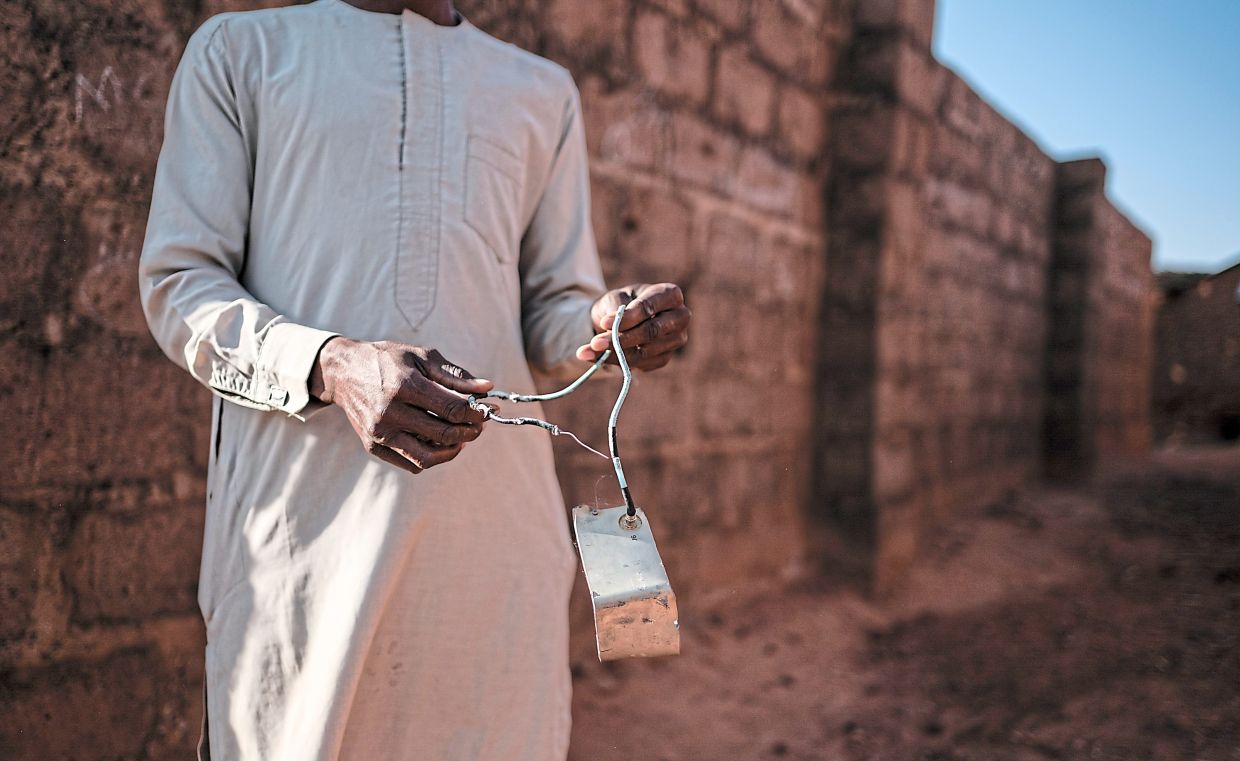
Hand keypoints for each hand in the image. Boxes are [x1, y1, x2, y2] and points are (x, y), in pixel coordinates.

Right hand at [309, 337, 493, 473]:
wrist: (344, 372)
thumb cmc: (387, 360)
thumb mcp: (422, 357)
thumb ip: (455, 375)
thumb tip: (487, 388)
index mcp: (405, 386)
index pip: (452, 409)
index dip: (476, 413)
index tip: (488, 409)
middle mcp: (390, 412)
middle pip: (444, 434)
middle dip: (470, 431)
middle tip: (479, 424)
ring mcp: (380, 433)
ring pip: (428, 458)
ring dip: (452, 450)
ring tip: (461, 437)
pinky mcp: (373, 446)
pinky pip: (411, 464)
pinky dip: (431, 458)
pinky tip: (438, 442)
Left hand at [576, 283, 690, 371]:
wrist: (621, 320)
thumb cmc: (621, 303)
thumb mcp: (615, 298)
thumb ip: (616, 308)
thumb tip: (612, 327)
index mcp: (670, 295)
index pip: (650, 307)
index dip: (627, 317)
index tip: (604, 323)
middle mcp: (680, 317)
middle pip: (652, 332)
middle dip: (621, 339)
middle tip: (595, 343)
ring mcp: (675, 340)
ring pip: (645, 352)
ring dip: (615, 354)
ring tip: (588, 352)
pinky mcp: (664, 358)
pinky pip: (642, 364)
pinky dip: (617, 363)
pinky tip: (597, 358)